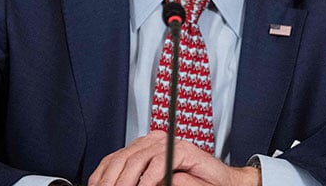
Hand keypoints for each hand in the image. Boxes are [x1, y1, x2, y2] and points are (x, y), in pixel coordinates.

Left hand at [87, 130, 260, 185]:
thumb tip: (116, 184)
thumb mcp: (159, 184)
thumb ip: (139, 182)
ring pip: (136, 159)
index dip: (102, 177)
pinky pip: (159, 162)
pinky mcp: (182, 150)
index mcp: (143, 149)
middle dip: (112, 181)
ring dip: (127, 182)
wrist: (222, 184)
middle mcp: (153, 143)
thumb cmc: (193, 185)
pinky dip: (149, 179)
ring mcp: (167, 144)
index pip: (114, 160)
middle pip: (121, 159)